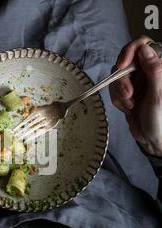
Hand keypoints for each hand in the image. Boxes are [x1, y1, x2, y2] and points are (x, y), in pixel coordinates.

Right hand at [109, 35, 161, 156]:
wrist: (152, 138)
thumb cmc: (160, 119)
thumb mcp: (159, 94)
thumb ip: (154, 70)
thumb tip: (145, 48)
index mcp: (159, 67)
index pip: (143, 46)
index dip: (129, 52)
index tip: (122, 65)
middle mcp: (147, 71)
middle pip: (125, 62)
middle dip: (122, 81)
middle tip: (129, 95)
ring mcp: (136, 81)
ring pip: (116, 77)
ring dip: (120, 93)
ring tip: (130, 105)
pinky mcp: (127, 91)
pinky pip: (114, 89)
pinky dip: (117, 100)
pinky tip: (128, 108)